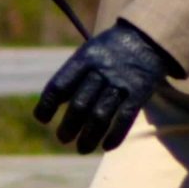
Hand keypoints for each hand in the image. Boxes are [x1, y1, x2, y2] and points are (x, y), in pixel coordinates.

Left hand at [35, 22, 178, 153]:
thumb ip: (74, 75)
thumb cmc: (111, 50)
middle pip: (80, 105)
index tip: (41, 119)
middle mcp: (102, 70)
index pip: (59, 85)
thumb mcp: (89, 52)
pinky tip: (106, 147)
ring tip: (82, 149)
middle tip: (63, 139)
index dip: (47, 105)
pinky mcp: (139, 93)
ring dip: (89, 137)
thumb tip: (55, 103)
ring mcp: (121, 83)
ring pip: (101, 116)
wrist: (147, 38)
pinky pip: (125, 119)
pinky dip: (115, 136)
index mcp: (84, 59)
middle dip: (69, 126)